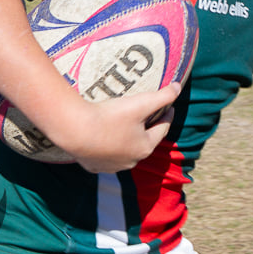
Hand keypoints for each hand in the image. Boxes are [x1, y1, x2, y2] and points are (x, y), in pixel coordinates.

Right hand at [48, 83, 181, 173]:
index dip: (167, 115)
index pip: (162, 129)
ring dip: (126, 140)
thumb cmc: (109, 117)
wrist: (74, 130)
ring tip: (122, 126)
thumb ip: (162, 96)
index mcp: (144, 147)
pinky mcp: (93, 166)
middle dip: (146, 129)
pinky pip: (104, 157)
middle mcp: (131, 161)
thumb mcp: (139, 103)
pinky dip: (106, 149)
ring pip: (123, 151)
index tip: (168, 105)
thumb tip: (178, 87)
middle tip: (144, 114)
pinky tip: (102, 140)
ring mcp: (111, 166)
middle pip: (143, 141)